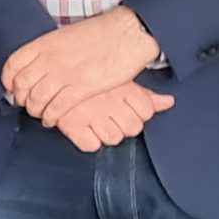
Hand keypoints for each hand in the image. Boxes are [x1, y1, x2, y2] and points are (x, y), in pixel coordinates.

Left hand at [4, 7, 161, 122]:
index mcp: (44, 43)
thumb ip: (49, 50)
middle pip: (22, 85)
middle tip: (27, 104)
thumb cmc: (101, 33)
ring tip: (40, 114)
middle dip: (21, 99)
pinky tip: (51, 120)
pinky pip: (57, 108)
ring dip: (35, 110)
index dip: (8, 81)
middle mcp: (49, 59)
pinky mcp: (82, 87)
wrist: (128, 32)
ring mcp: (65, 74)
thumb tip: (38, 64)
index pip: (12, 65)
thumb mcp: (65, 35)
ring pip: (37, 99)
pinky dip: (50, 117)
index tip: (12, 89)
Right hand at [50, 81, 175, 153]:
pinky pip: (91, 145)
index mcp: (123, 88)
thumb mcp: (120, 80)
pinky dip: (87, 140)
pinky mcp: (72, 125)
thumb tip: (169, 102)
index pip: (147, 112)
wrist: (48, 73)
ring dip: (105, 133)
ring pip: (114, 138)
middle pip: (133, 128)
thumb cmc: (87, 76)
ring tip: (95, 121)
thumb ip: (146, 95)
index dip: (137, 113)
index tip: (124, 108)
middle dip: (123, 125)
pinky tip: (84, 129)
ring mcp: (91, 114)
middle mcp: (110, 102)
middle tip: (108, 115)